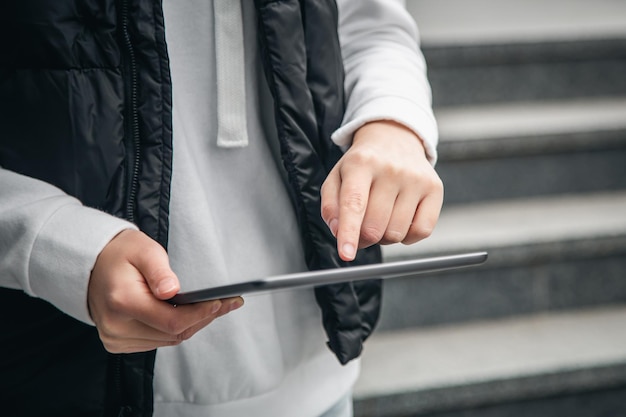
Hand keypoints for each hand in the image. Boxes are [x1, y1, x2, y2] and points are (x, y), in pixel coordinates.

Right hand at [88, 229, 242, 352]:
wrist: (91, 265)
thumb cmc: (120, 254)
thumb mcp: (143, 250)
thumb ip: (160, 271)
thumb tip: (173, 290)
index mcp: (123, 302)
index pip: (171, 321)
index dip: (200, 314)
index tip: (222, 303)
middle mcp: (117, 326)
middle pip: (173, 333)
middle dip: (203, 318)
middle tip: (227, 303)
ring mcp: (116, 338)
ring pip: (168, 340)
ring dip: (192, 325)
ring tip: (212, 307)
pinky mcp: (118, 343)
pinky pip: (157, 341)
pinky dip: (175, 330)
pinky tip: (188, 314)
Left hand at [321, 120, 442, 260]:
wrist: (394, 138)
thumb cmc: (363, 164)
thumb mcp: (337, 176)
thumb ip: (331, 205)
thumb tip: (338, 231)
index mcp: (361, 163)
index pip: (354, 204)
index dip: (349, 233)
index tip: (346, 254)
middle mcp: (391, 169)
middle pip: (374, 227)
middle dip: (363, 237)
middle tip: (360, 227)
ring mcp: (416, 178)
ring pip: (396, 233)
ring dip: (384, 236)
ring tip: (381, 216)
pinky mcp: (435, 188)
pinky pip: (421, 232)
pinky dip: (407, 236)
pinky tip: (400, 219)